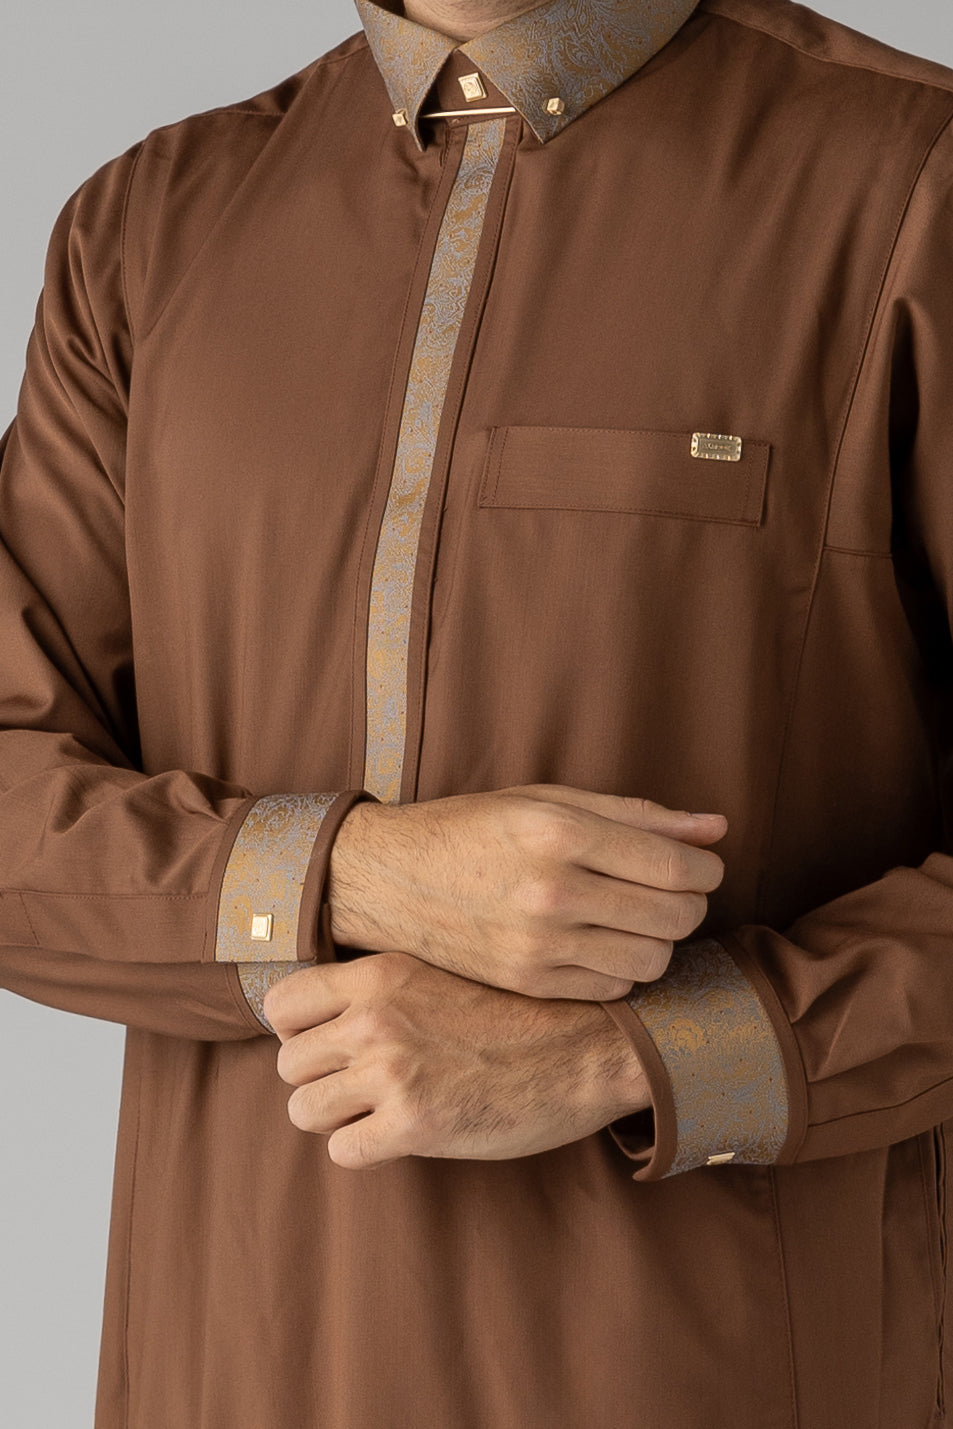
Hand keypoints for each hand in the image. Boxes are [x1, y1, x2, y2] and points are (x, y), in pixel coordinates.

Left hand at [264, 951, 649, 1169]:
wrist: (586, 1048)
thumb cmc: (516, 1013)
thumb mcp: (442, 972)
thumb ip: (382, 987)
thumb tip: (325, 1014)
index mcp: (379, 975)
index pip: (281, 1003)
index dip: (296, 1031)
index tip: (326, 1045)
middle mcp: (375, 1019)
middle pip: (289, 1065)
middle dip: (319, 1080)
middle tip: (362, 1085)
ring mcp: (392, 1072)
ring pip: (303, 1111)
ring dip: (336, 1118)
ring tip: (380, 1111)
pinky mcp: (413, 1126)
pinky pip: (342, 1150)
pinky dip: (365, 1149)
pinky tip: (402, 1135)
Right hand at [328, 784, 726, 999]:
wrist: (392, 879)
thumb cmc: (474, 828)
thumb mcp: (548, 801)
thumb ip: (637, 815)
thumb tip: (716, 828)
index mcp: (559, 832)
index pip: (674, 865)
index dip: (705, 868)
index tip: (701, 865)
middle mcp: (551, 891)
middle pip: (673, 916)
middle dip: (690, 903)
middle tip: (674, 890)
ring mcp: (538, 944)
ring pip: (653, 959)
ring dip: (661, 939)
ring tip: (638, 917)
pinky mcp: (528, 983)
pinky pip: (614, 986)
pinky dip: (623, 967)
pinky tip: (602, 941)